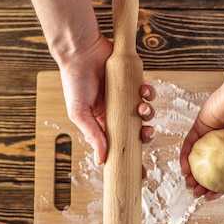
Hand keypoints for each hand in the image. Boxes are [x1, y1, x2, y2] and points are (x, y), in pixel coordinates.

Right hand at [58, 34, 155, 167]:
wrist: (81, 51)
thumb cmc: (75, 81)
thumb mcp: (80, 113)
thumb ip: (92, 135)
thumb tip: (101, 160)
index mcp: (103, 123)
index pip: (120, 146)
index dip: (131, 159)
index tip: (141, 172)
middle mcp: (117, 112)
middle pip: (137, 131)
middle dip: (145, 135)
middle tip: (146, 133)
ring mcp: (126, 97)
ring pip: (145, 113)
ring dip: (148, 113)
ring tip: (142, 109)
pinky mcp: (134, 82)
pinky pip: (147, 92)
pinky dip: (149, 94)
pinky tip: (144, 91)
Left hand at [180, 83, 223, 199]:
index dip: (218, 189)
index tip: (210, 197)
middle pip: (209, 169)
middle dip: (201, 184)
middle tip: (196, 192)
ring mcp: (211, 137)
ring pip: (198, 159)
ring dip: (192, 174)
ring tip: (189, 184)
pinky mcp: (200, 127)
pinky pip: (190, 144)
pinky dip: (185, 157)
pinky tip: (184, 169)